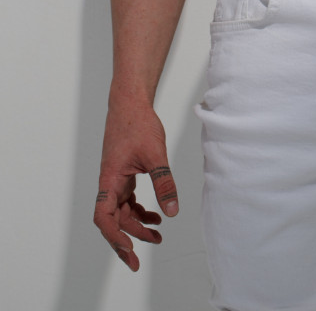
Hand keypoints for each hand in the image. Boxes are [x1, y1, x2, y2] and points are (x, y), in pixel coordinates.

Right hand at [94, 98, 178, 270]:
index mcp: (110, 180)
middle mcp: (109, 183)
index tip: (131, 251)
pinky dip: (139, 210)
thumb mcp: (156, 155)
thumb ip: (164, 182)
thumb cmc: (138, 124)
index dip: (115, 237)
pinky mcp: (123, 175)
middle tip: (153, 245)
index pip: (105, 217)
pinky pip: (127, 200)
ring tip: (158, 233)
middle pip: (114, 219)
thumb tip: (172, 210)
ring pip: (121, 211)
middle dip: (130, 238)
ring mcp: (115, 180)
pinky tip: (156, 215)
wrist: (131, 103)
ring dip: (137, 225)